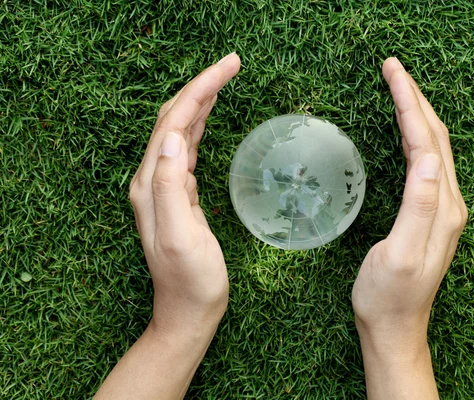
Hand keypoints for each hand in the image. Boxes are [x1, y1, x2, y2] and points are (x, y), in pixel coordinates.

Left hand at [128, 52, 240, 338]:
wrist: (189, 311)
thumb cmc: (191, 280)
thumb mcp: (182, 236)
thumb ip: (170, 187)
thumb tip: (175, 137)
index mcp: (151, 184)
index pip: (174, 123)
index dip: (200, 90)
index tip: (229, 66)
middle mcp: (153, 180)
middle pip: (174, 119)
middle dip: (201, 86)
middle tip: (231, 63)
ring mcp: (165, 186)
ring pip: (181, 130)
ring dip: (200, 101)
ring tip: (223, 78)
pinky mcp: (181, 194)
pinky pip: (189, 149)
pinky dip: (200, 125)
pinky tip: (209, 117)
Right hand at [352, 57, 466, 398]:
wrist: (393, 327)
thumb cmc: (388, 295)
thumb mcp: (401, 253)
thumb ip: (419, 205)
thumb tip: (429, 158)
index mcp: (442, 207)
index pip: (428, 141)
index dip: (410, 102)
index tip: (393, 71)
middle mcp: (448, 203)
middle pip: (435, 137)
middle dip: (415, 98)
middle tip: (393, 67)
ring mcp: (441, 209)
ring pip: (433, 147)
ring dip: (417, 113)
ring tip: (399, 88)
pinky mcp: (429, 214)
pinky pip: (426, 163)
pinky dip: (415, 137)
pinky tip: (405, 132)